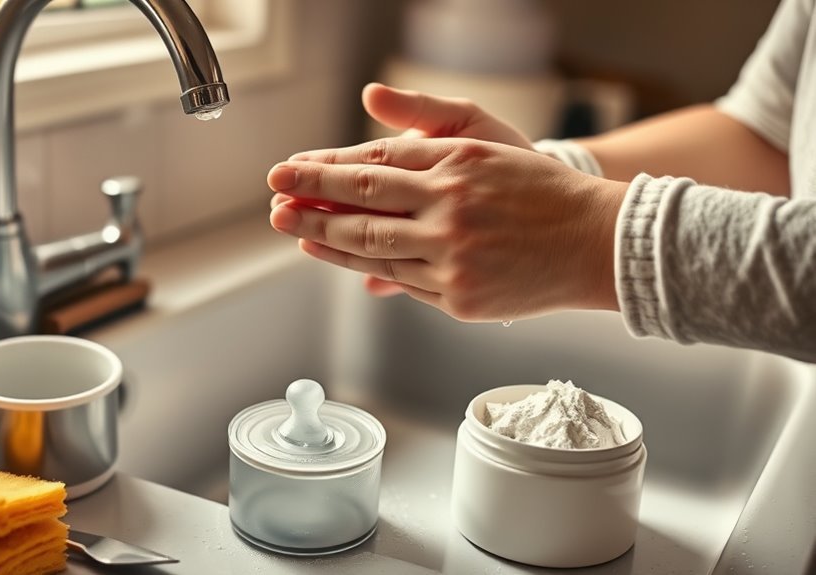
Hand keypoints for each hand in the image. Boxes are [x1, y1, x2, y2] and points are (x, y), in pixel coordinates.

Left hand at [272, 83, 535, 296]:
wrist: (595, 242)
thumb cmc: (539, 190)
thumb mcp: (485, 137)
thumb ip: (423, 122)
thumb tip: (369, 96)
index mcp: (457, 161)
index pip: (375, 161)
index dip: (326, 166)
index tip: (289, 168)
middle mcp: (451, 207)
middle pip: (363, 201)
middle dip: (310, 198)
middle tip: (274, 195)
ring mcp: (454, 255)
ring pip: (373, 247)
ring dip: (325, 238)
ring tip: (291, 228)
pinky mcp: (460, 296)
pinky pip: (401, 281)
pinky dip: (364, 270)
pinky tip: (338, 260)